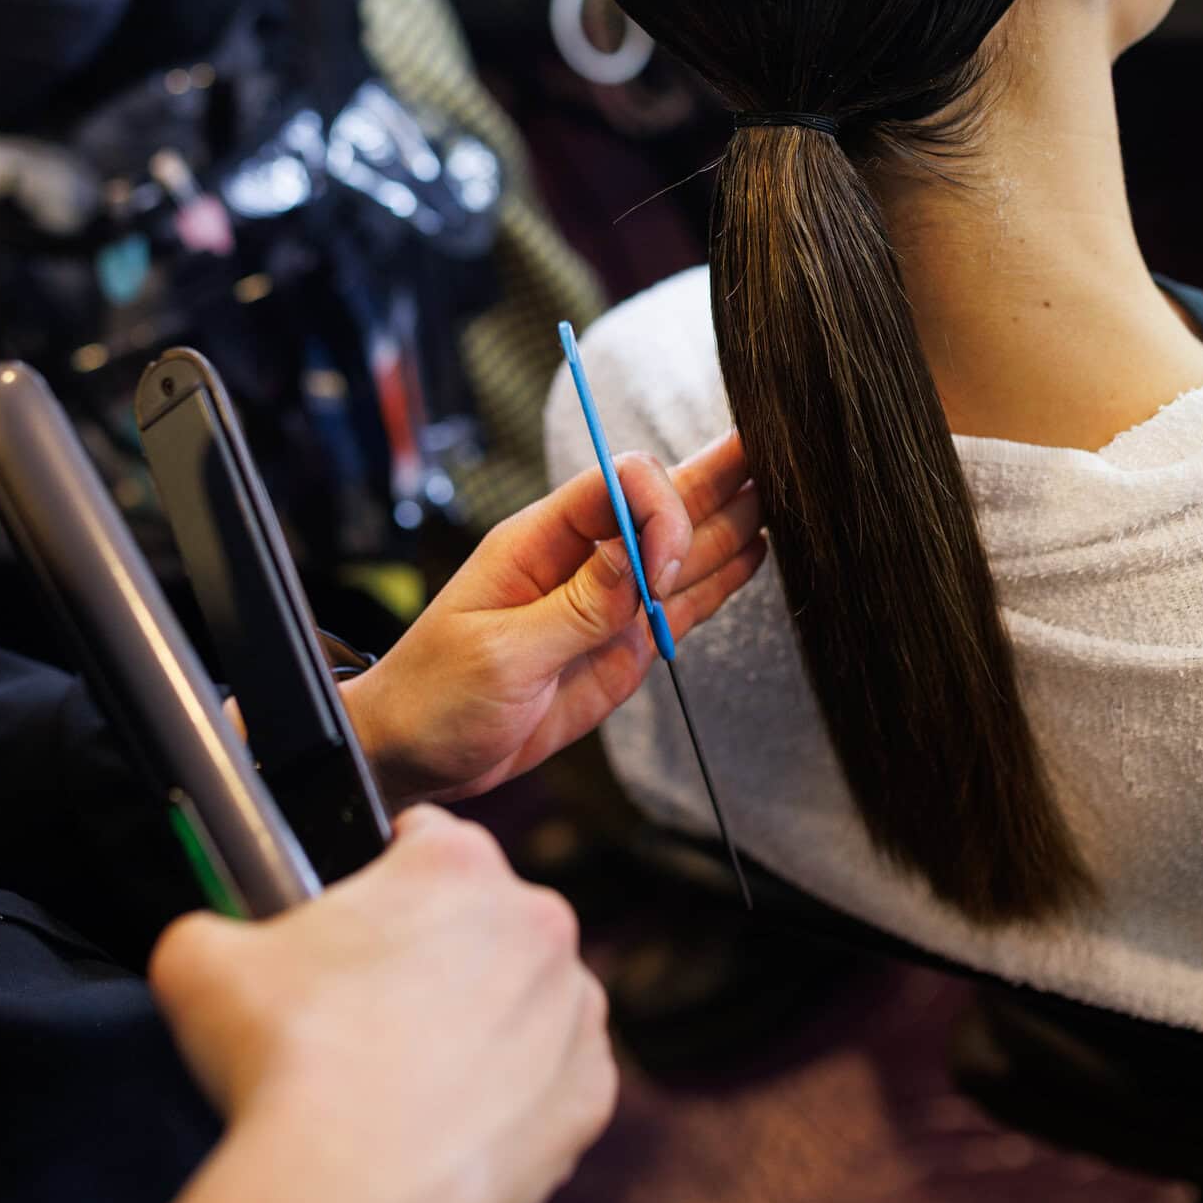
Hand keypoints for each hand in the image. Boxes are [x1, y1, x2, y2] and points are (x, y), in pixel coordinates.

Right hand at [150, 805, 615, 1202]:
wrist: (348, 1190)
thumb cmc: (284, 1062)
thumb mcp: (202, 959)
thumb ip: (215, 928)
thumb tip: (207, 945)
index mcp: (455, 861)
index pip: (423, 838)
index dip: (382, 876)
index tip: (356, 922)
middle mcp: (536, 919)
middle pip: (482, 918)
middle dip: (436, 953)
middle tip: (371, 1013)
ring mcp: (572, 1008)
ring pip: (526, 997)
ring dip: (484, 1021)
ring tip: (411, 1078)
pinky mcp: (589, 1092)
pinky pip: (554, 1081)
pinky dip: (515, 1098)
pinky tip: (454, 1124)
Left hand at [343, 433, 763, 805]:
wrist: (413, 756)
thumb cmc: (434, 698)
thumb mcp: (500, 657)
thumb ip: (576, 608)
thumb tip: (639, 560)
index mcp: (538, 542)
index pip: (617, 486)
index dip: (659, 512)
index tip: (664, 574)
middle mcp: (580, 561)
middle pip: (659, 502)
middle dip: (717, 476)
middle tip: (777, 446)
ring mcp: (605, 603)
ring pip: (682, 550)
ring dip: (733, 520)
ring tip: (790, 489)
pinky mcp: (622, 646)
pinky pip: (681, 606)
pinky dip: (722, 580)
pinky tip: (757, 549)